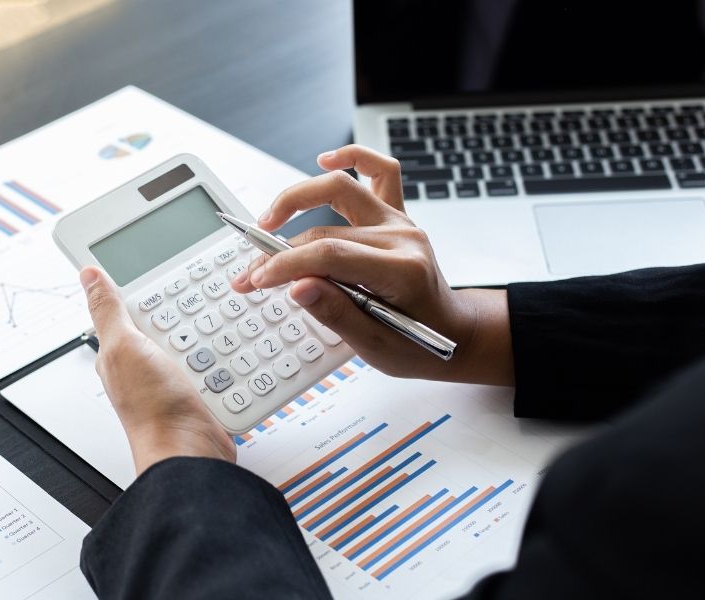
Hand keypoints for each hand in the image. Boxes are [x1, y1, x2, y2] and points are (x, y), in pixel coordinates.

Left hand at [80, 266, 235, 473]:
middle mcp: (144, 365)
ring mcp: (172, 379)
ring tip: (220, 324)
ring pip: (194, 340)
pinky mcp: (198, 392)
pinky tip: (229, 353)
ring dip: (209, 334)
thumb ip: (108, 310)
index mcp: (120, 350)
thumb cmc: (152, 410)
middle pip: (168, 320)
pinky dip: (223, 358)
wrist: (190, 452)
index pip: (131, 306)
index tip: (166, 272)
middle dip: (186, 311)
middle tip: (203, 298)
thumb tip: (88, 276)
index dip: (147, 289)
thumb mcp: (124, 346)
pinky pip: (215, 363)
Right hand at [232, 145, 513, 385]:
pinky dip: (352, 158)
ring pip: (341, 190)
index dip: (287, 265)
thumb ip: (335, 313)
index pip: (331, 255)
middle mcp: (403, 237)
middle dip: (279, 251)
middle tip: (250, 274)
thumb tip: (296, 286)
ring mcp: (400, 221)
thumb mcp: (375, 345)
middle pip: (326, 230)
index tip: (257, 280)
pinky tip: (325, 160)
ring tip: (267, 221)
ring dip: (298, 199)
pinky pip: (380, 171)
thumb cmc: (417, 344)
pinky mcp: (396, 215)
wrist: (453, 335)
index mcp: (402, 271)